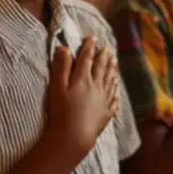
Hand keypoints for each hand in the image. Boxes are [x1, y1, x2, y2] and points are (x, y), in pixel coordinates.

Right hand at [45, 36, 118, 156]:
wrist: (74, 136)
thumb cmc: (62, 111)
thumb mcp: (57, 87)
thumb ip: (61, 67)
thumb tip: (64, 48)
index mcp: (83, 78)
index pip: (87, 58)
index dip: (89, 47)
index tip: (92, 37)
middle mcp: (96, 86)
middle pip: (101, 68)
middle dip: (103, 56)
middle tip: (107, 48)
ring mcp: (104, 100)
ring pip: (110, 80)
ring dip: (112, 70)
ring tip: (115, 62)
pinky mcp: (107, 112)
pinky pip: (113, 98)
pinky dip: (115, 90)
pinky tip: (115, 89)